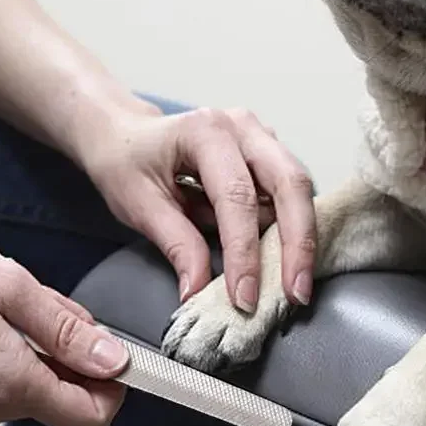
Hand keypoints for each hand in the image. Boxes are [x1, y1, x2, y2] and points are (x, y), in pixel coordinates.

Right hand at [0, 229, 128, 425]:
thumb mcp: (10, 286)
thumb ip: (66, 329)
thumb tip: (112, 359)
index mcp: (9, 380)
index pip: (90, 418)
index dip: (117, 386)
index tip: (122, 352)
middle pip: (70, 399)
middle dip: (81, 354)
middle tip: (59, 310)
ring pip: (44, 385)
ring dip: (53, 347)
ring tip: (25, 306)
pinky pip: (14, 378)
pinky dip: (27, 349)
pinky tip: (7, 316)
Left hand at [82, 104, 315, 312]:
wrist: (125, 135)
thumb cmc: (127, 161)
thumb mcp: (138, 203)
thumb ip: (175, 243)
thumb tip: (200, 288)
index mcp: (206, 131)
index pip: (238, 196)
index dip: (245, 251)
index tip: (245, 297)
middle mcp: (242, 127)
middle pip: (289, 181)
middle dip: (298, 241)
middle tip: (295, 293)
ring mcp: (260, 136)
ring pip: (298, 185)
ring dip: (300, 236)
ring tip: (292, 284)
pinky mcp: (267, 152)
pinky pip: (289, 190)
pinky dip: (292, 226)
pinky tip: (283, 259)